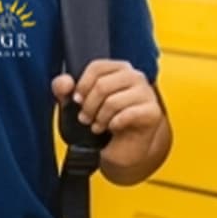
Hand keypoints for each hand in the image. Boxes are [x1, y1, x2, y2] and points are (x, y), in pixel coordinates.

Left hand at [54, 59, 170, 184]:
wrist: (121, 150)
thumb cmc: (102, 122)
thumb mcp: (76, 104)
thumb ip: (64, 89)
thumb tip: (65, 82)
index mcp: (119, 69)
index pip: (97, 67)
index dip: (82, 86)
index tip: (77, 101)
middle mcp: (135, 77)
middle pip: (103, 85)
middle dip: (88, 106)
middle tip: (85, 118)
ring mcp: (147, 94)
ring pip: (113, 101)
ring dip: (100, 118)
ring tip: (98, 125)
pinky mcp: (152, 112)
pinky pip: (127, 115)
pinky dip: (114, 125)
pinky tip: (113, 128)